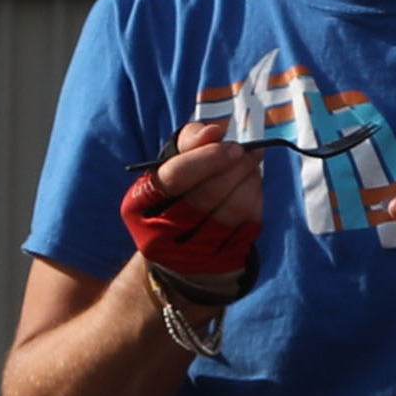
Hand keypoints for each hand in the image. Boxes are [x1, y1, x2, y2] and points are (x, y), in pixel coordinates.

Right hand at [119, 120, 263, 298]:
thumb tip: (214, 132)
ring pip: (234, 209)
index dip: (207, 158)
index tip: (231, 147)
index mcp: (140, 204)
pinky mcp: (220, 263)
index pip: (176, 176)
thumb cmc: (176, 196)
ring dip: (249, 179)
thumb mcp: (169, 166)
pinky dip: (255, 198)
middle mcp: (162, 233)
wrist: (177, 257)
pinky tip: (251, 187)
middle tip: (248, 152)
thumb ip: (188, 142)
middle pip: (209, 193)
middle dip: (235, 166)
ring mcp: (192, 253)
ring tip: (251, 165)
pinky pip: (249, 224)